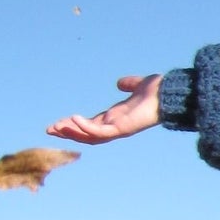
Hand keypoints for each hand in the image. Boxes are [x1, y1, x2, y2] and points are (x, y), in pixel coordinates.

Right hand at [47, 74, 162, 144]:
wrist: (171, 93)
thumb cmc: (158, 92)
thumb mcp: (138, 86)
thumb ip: (129, 85)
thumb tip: (121, 83)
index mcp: (116, 118)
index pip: (90, 126)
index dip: (74, 125)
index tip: (57, 124)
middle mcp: (116, 126)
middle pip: (86, 135)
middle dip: (68, 133)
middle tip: (49, 130)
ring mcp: (119, 129)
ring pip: (90, 137)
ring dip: (73, 132)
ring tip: (57, 127)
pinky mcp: (123, 128)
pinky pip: (100, 132)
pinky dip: (85, 127)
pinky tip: (73, 119)